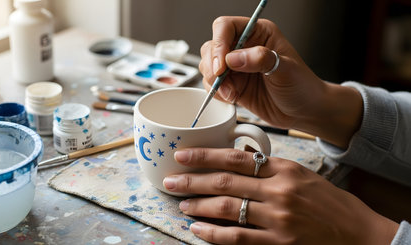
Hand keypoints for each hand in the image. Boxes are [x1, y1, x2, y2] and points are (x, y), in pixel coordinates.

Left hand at [163, 148, 398, 244]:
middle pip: (225, 182)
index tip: (183, 155)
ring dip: (198, 206)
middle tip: (171, 180)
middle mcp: (279, 190)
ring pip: (227, 209)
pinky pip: (238, 238)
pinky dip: (214, 233)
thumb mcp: (299, 173)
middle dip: (192, 181)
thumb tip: (233, 160)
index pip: (236, 157)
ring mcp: (279, 218)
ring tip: (181, 203)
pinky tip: (197, 228)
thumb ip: (267, 167)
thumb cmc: (326, 200)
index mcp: (284, 168)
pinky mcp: (279, 242)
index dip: (205, 156)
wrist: (357, 231)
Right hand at [199, 17, 362, 147]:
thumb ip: (261, 60)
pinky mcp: (233, 85)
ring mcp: (237, 67)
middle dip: (213, 65)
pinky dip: (217, 93)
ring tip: (232, 92)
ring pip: (209, 66)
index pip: (226, 27)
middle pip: (212, 46)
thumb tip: (233, 58)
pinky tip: (232, 98)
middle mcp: (244, 47)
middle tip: (222, 80)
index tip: (221, 64)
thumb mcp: (286, 70)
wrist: (304, 111)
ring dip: (214, 81)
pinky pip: (212, 85)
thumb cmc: (302, 86)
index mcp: (258, 33)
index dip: (219, 43)